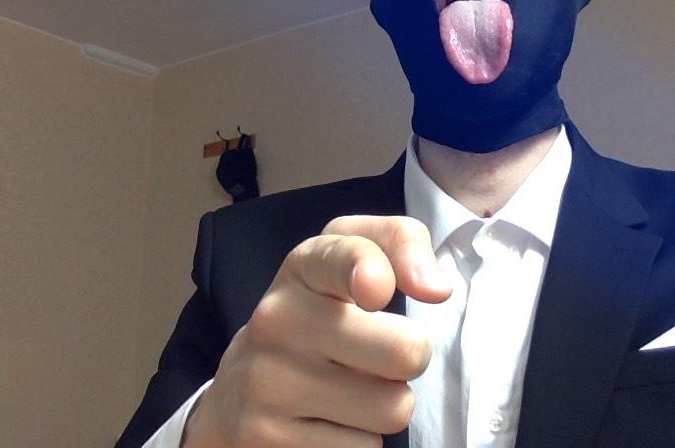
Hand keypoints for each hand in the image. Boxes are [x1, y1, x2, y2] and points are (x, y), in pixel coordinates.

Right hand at [182, 215, 451, 446]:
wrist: (238, 391)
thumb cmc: (322, 316)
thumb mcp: (354, 262)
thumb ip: (403, 246)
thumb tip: (437, 287)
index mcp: (304, 266)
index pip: (343, 257)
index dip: (368, 272)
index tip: (379, 292)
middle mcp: (277, 318)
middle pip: (404, 351)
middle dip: (411, 359)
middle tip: (382, 355)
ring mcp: (266, 381)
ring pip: (391, 408)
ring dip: (387, 404)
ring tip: (352, 388)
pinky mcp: (266, 439)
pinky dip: (359, 440)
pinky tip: (328, 420)